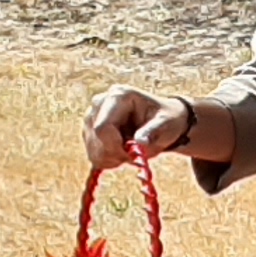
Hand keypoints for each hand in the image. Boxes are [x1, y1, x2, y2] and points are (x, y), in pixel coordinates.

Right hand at [82, 85, 200, 168]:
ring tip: (130, 153)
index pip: (102, 127)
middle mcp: (100, 102)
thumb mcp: (165, 124)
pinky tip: (121, 154)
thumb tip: (140, 143)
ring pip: (92, 150)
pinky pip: (92, 154)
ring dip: (113, 159)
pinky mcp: (90, 130)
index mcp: (118, 96)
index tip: (132, 155)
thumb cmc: (166, 119)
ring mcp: (92, 116)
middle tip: (134, 156)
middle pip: (95, 140)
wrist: (162, 121)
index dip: (114, 147)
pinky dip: (108, 160)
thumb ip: (152, 132)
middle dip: (115, 154)